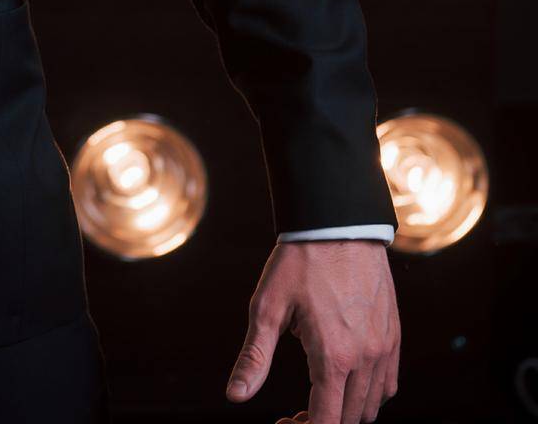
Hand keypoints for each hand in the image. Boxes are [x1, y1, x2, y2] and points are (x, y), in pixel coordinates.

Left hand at [226, 239, 399, 421]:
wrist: (339, 226)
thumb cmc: (298, 263)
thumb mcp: (267, 307)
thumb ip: (254, 356)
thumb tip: (235, 396)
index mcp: (334, 357)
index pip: (327, 420)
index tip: (284, 423)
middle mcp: (366, 359)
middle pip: (350, 418)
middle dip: (322, 422)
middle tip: (295, 414)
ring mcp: (385, 349)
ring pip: (371, 406)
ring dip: (345, 411)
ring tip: (317, 398)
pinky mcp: (394, 338)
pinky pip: (388, 385)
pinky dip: (369, 396)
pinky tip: (345, 382)